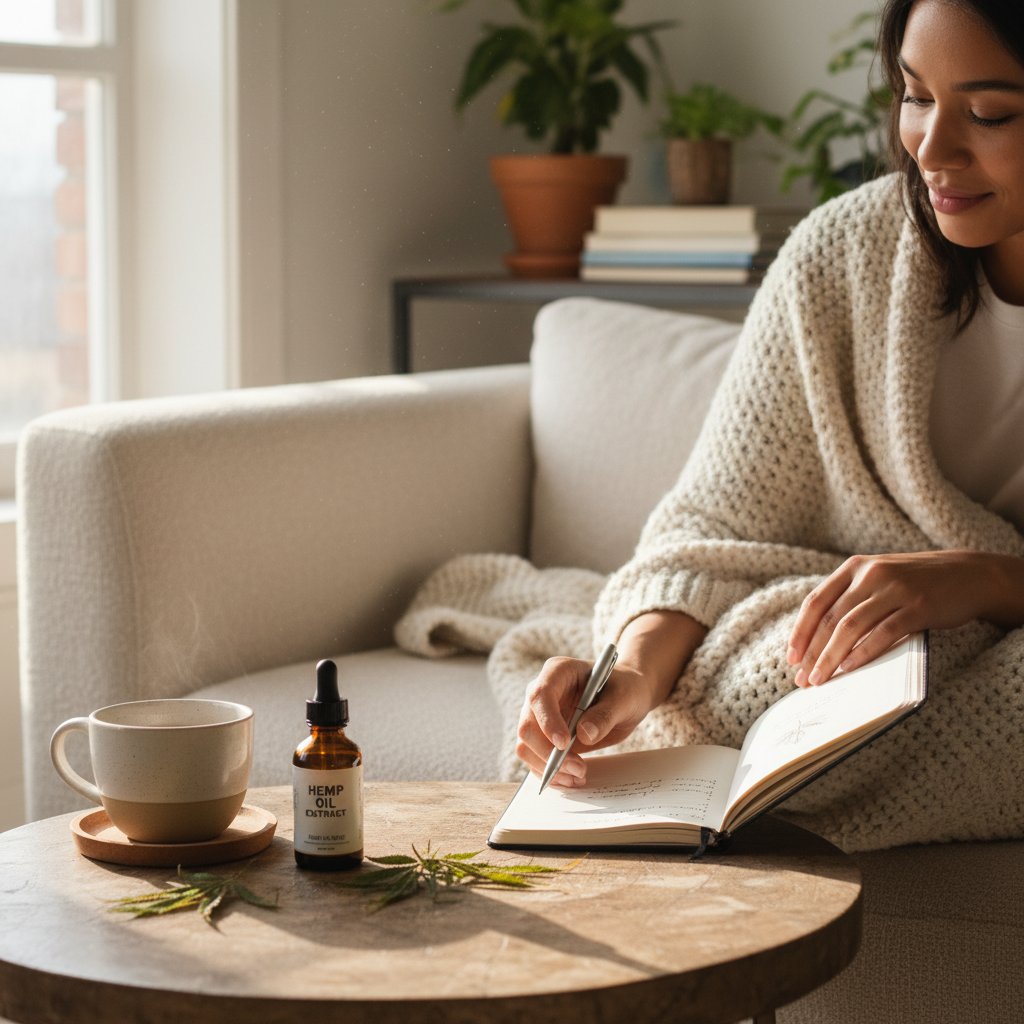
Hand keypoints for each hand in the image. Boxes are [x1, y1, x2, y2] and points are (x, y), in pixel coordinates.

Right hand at [515, 657, 657, 787]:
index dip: (548, 721)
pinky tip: (573, 778)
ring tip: (578, 776)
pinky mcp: (545, 737)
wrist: (626, 698)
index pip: (540, 695)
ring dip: (548, 768)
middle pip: (527, 726)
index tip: (564, 744)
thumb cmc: (625, 689)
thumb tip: (584, 734)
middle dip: (548, 753)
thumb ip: (605, 714)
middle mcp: (542, 694)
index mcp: (558, 672)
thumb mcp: (624, 698)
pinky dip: (551, 773)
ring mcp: (540, 717)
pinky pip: (535, 759)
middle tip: (579, 768)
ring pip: (526, 746)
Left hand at [787, 550, 1023, 685]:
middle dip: (812, 652)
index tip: (791, 658)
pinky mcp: (918, 607)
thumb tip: (819, 641)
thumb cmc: (917, 583)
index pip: (816, 602)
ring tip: (820, 680)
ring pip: (851, 627)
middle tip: (802, 679)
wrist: (970, 574)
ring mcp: (895, 589)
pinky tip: (849, 668)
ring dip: (831, 657)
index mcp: (854, 567)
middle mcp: (870, 574)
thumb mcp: (878, 578)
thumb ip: (851, 598)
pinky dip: (863, 652)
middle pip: (830, 618)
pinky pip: (883, 633)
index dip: (800, 632)